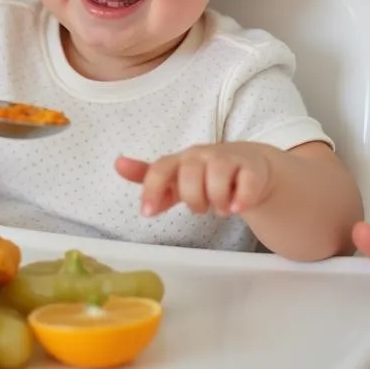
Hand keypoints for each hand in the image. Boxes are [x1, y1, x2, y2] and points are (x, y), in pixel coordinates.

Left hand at [115, 142, 274, 216]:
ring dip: (218, 201)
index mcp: (180, 160)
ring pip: (217, 178)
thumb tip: (117, 163)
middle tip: (201, 208)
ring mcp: (228, 159)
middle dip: (193, 199)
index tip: (148, 213)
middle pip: (189, 176)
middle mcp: (202, 156)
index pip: (161, 169)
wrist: (249, 165)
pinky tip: (239, 207)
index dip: (152, 190)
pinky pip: (246, 182)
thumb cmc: (206, 174)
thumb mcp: (177, 179)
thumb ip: (150, 177)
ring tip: (222, 207)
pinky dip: (241, 198)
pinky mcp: (252, 168)